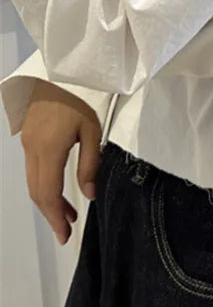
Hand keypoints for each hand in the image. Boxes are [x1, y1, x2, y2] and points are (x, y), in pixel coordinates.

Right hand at [21, 80, 102, 244]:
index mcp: (48, 149)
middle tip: (66, 231)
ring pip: (33, 182)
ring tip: (68, 214)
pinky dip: (44, 185)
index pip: (48, 193)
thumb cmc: (81, 98)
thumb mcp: (92, 131)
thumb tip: (89, 195)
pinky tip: (60, 190)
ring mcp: (27, 145)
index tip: (66, 234)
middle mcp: (32, 150)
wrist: (59, 73)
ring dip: (48, 201)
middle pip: (37, 192)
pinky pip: (33, 170)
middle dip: (51, 214)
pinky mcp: (28, 138)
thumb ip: (90, 164)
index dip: (56, 216)